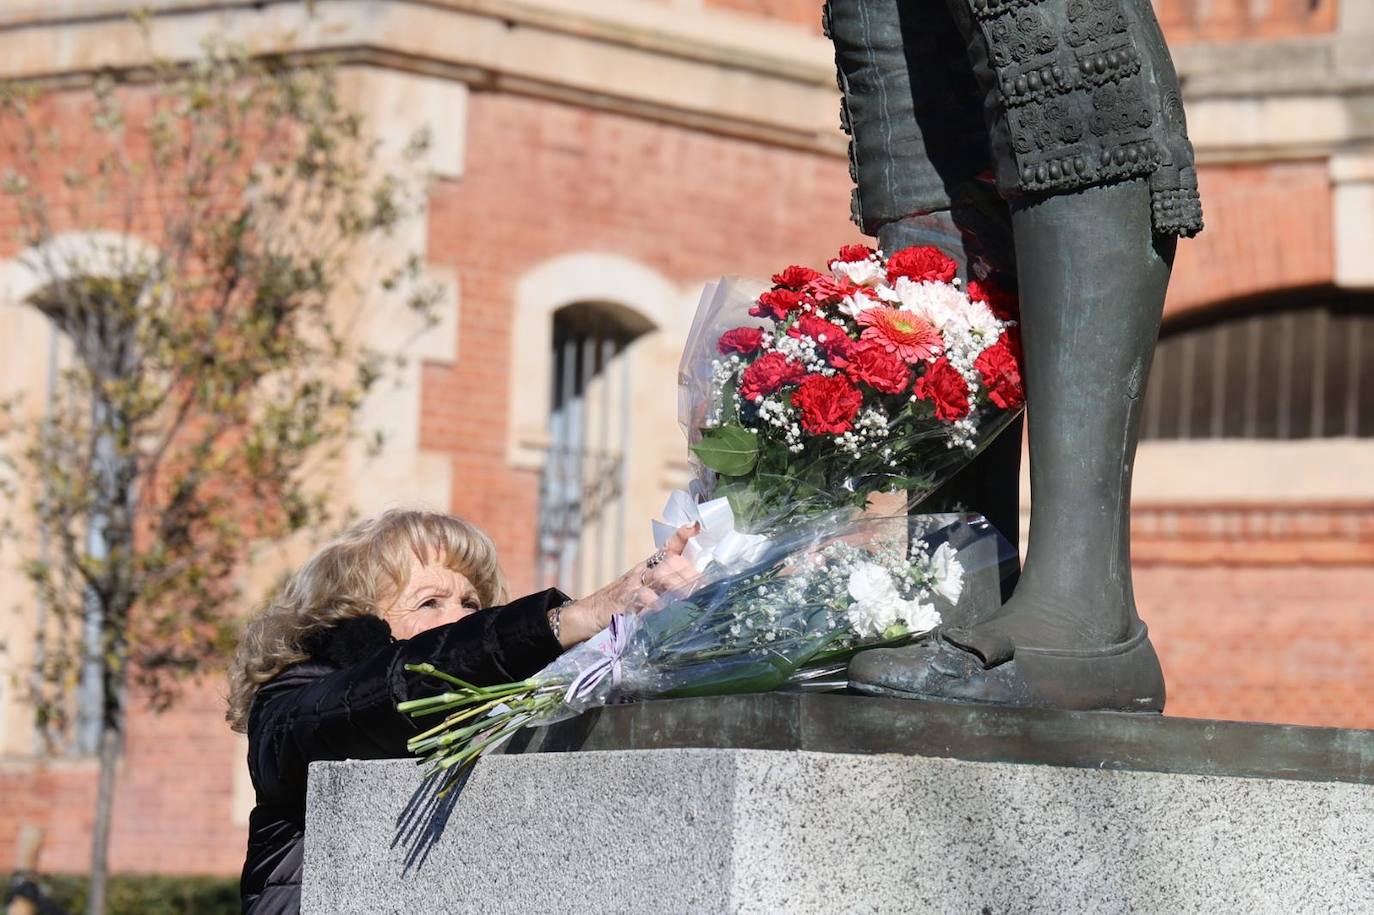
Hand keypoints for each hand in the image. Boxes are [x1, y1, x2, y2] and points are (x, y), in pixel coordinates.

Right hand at [555, 524, 700, 647]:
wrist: (587, 613)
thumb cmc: (620, 602)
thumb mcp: (642, 589)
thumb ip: (665, 586)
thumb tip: (695, 588)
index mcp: (647, 567)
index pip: (668, 547)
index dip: (682, 535)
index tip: (695, 526)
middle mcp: (639, 572)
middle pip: (668, 564)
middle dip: (688, 574)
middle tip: (704, 588)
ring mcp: (630, 587)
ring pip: (658, 578)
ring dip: (677, 586)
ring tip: (691, 597)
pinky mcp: (622, 604)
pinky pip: (642, 601)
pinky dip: (656, 605)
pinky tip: (666, 611)